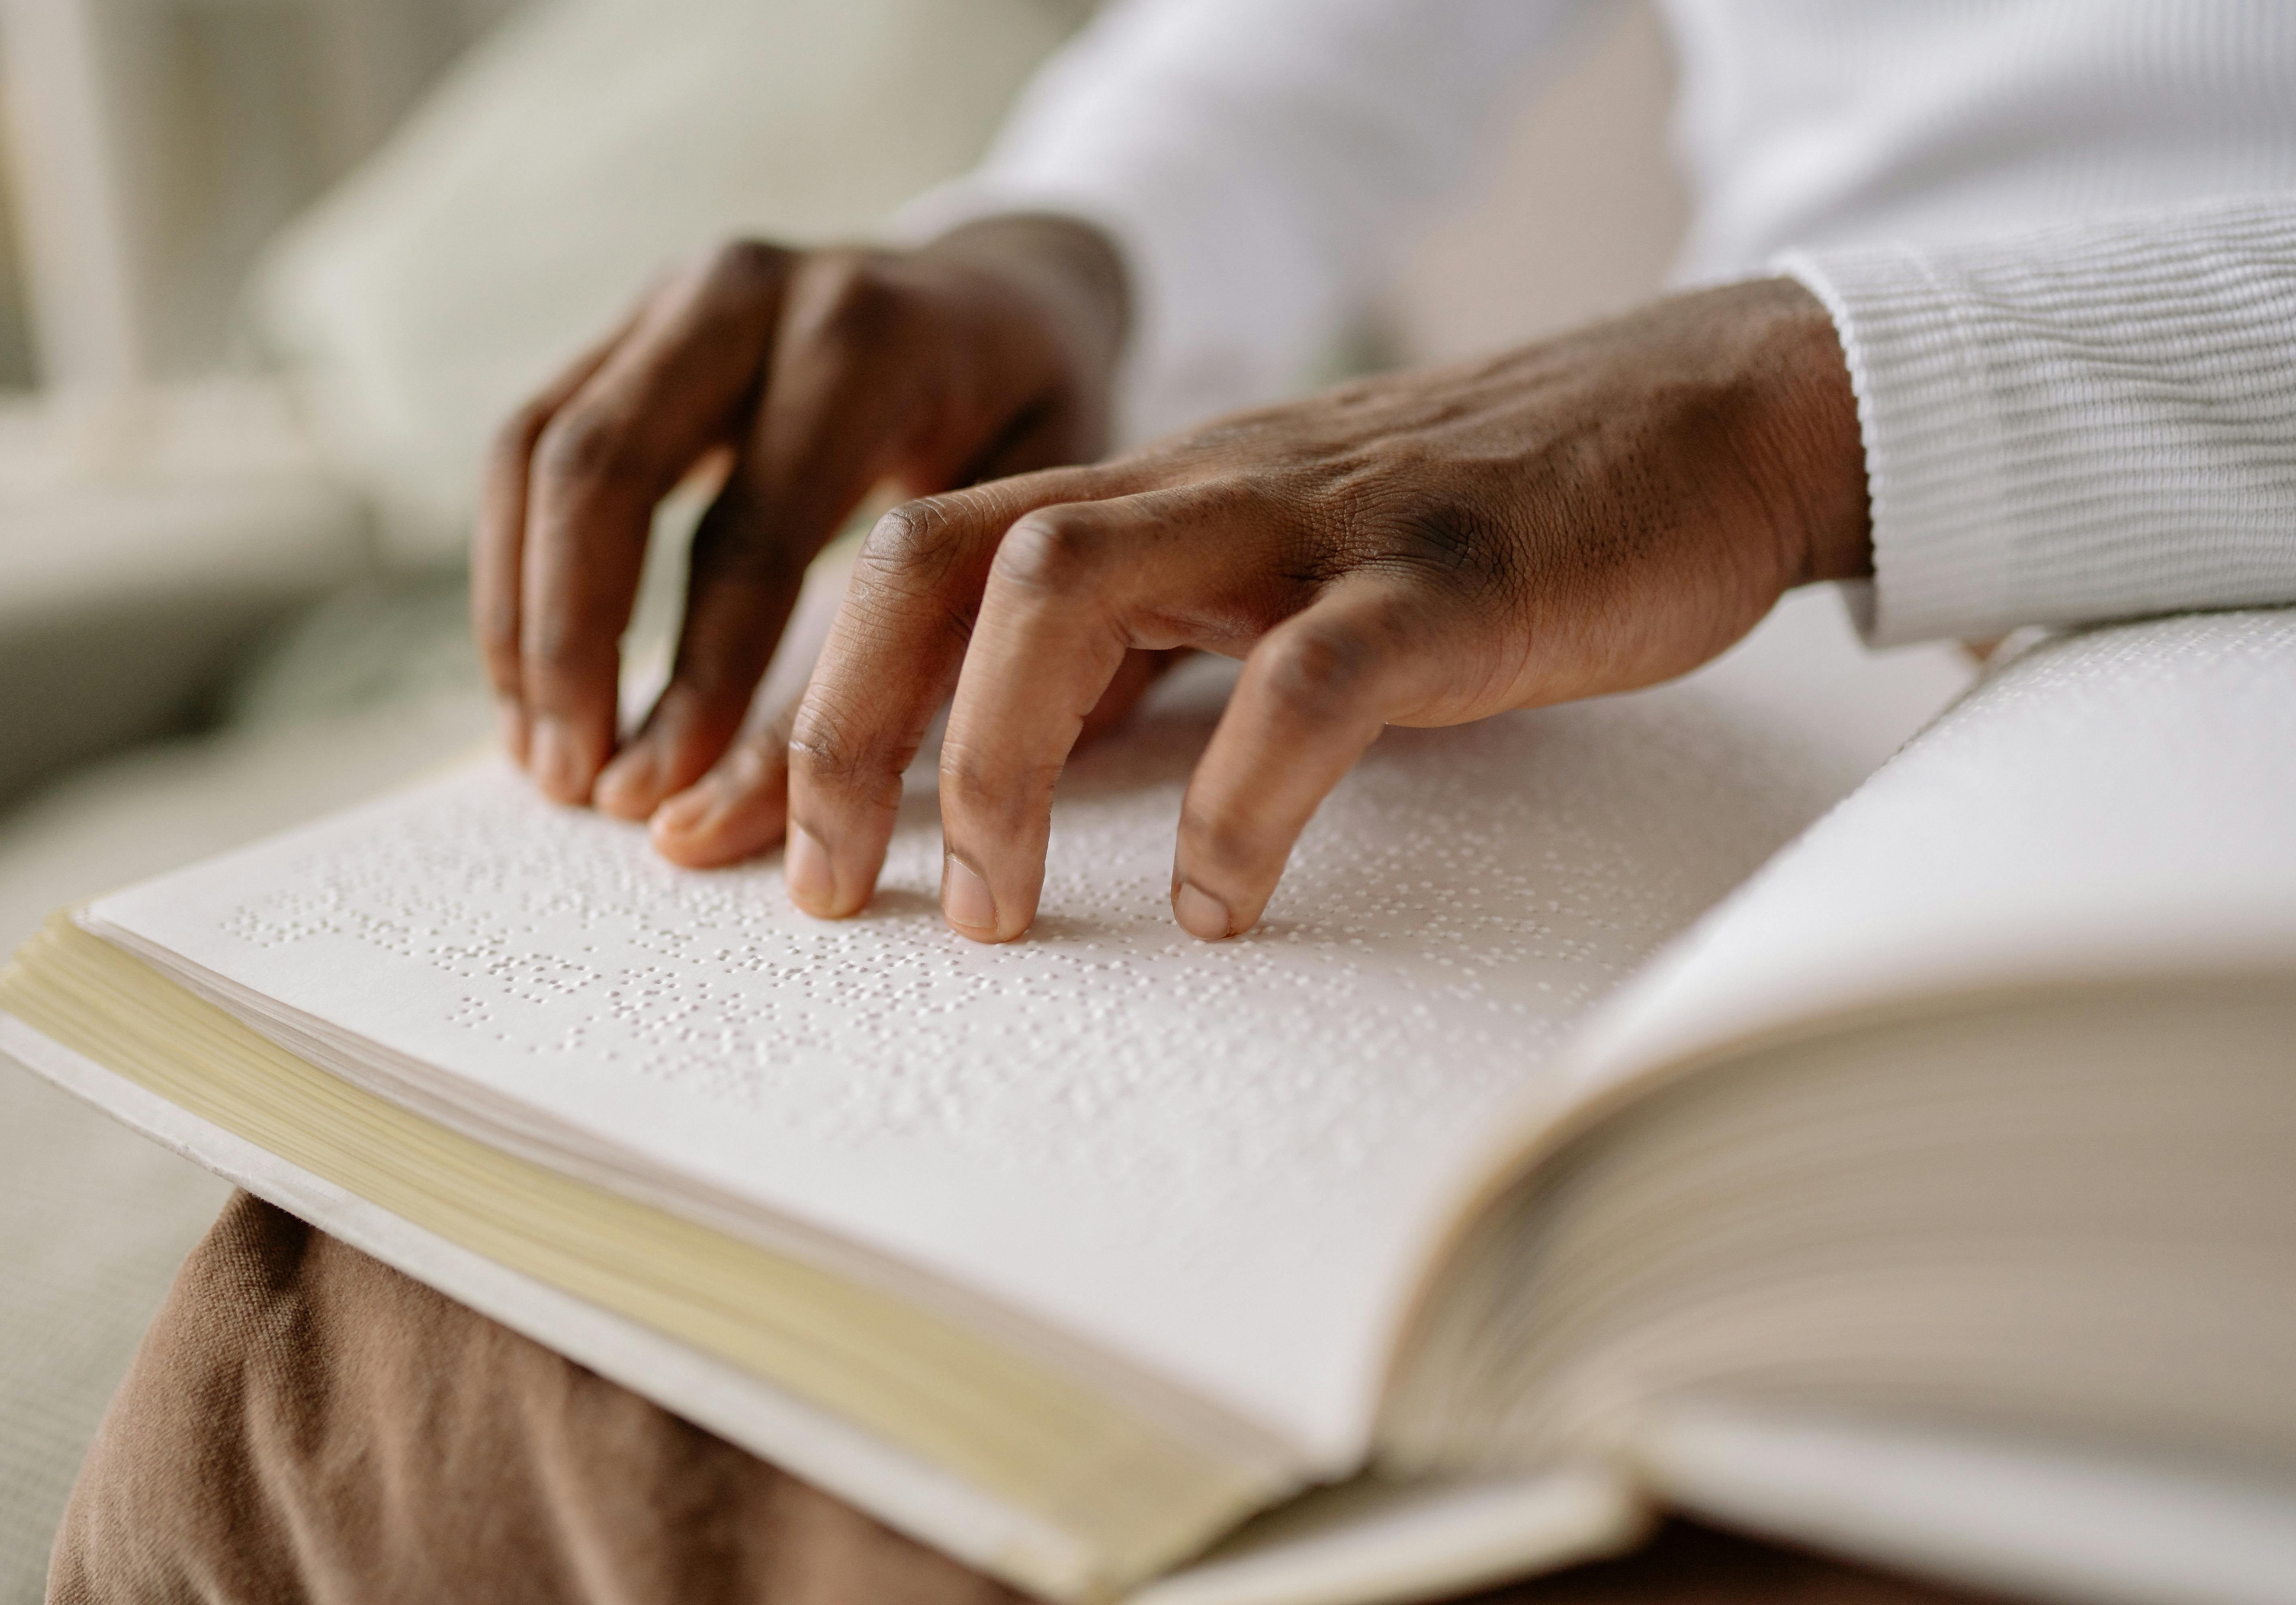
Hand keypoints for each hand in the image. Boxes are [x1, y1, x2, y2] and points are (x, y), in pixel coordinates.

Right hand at [472, 215, 1133, 865]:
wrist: (1007, 295)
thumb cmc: (1031, 427)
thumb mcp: (1032, 522)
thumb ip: (937, 652)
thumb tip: (820, 810)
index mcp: (868, 338)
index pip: (753, 530)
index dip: (700, 676)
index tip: (661, 798)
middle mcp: (752, 291)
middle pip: (605, 472)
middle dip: (574, 646)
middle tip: (580, 787)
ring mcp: (673, 297)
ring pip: (537, 456)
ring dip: (523, 620)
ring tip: (543, 759)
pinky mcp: (623, 325)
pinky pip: (525, 446)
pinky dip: (513, 573)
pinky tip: (532, 687)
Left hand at [783, 276, 1871, 941]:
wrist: (1696, 420)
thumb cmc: (1480, 529)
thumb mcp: (1277, 582)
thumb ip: (1153, 651)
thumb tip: (1021, 766)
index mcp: (1149, 499)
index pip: (911, 566)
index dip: (797, 704)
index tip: (722, 839)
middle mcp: (1196, 492)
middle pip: (934, 555)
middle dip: (842, 727)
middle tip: (820, 889)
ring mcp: (1312, 526)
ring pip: (1068, 586)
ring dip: (993, 758)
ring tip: (989, 913)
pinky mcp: (1441, 581)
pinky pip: (1302, 682)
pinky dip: (1238, 800)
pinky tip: (1219, 903)